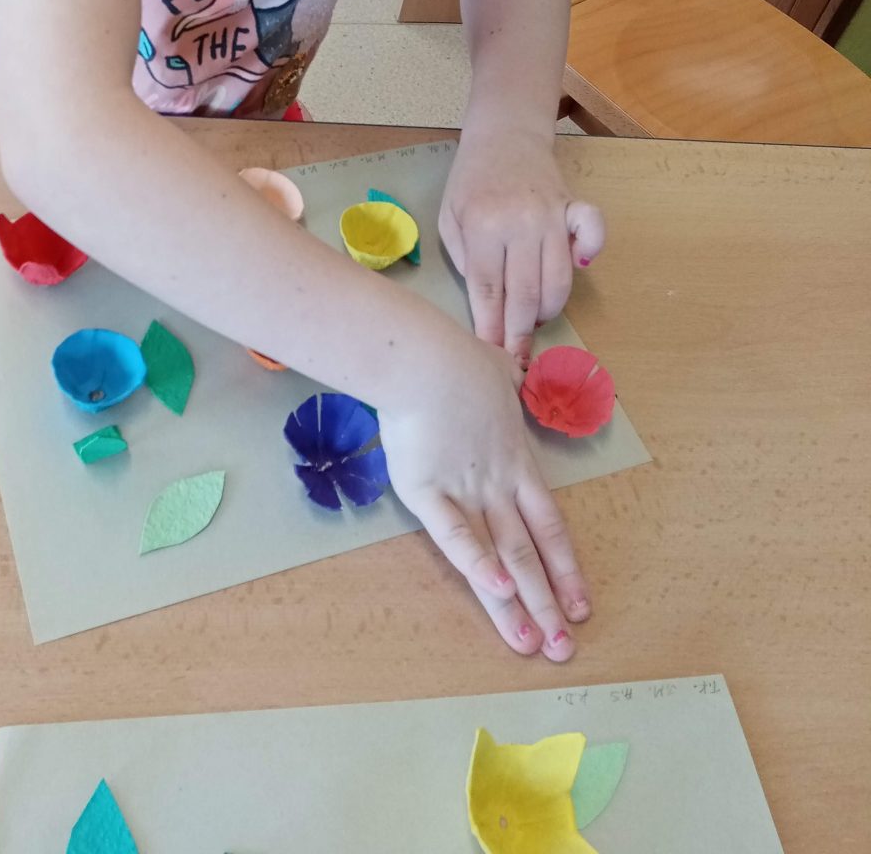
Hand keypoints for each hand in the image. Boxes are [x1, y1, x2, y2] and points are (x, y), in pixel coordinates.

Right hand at [378, 329, 589, 658]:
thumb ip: (507, 383)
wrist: (425, 359)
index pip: (550, 526)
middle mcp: (499, 485)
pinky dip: (477, 565)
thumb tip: (509, 375)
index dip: (566, 568)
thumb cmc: (459, 359)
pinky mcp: (427, 491)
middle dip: (548, 603)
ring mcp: (466, 490)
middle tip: (564, 648)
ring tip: (532, 644)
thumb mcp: (499, 371)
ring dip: (517, 603)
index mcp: (517, 461)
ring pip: (500, 554)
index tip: (581, 605)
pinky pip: (455, 536)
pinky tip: (496, 594)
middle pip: (530, 552)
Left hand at [440, 125, 604, 362]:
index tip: (491, 357)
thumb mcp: (449, 217)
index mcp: (483, 226)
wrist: (504, 134)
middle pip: (524, 294)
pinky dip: (591, 254)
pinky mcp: (573, 205)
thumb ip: (464, 260)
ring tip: (533, 320)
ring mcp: (551, 214)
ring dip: (548, 310)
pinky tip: (577, 268)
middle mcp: (520, 222)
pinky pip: (594, 234)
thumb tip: (488, 308)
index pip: (489, 291)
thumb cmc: (470, 180)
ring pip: (558, 279)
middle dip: (520, 333)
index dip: (491, 329)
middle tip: (517, 358)